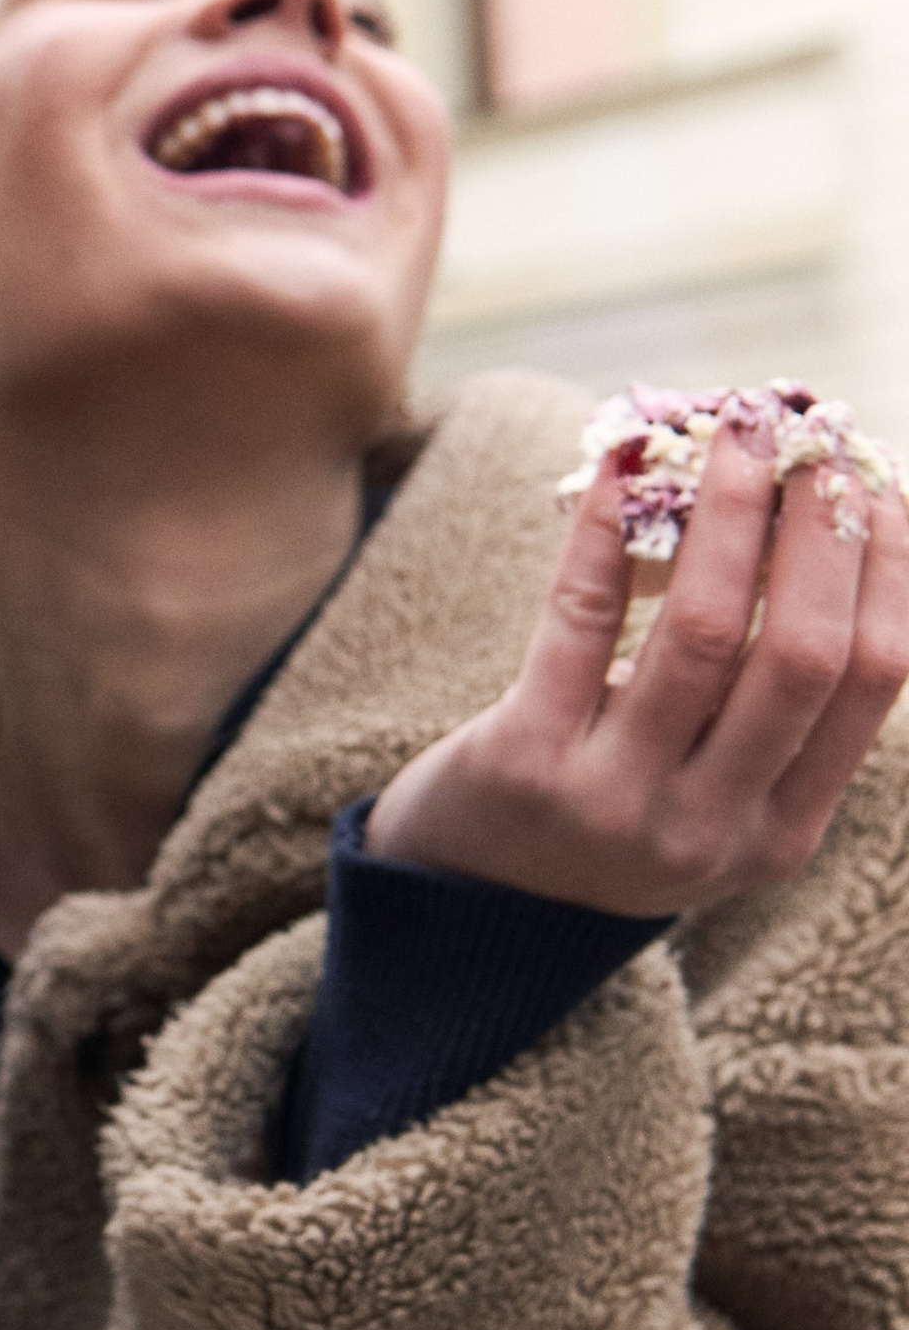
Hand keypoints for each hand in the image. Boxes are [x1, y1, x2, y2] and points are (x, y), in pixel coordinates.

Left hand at [365, 422, 908, 913]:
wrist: (463, 904)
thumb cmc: (608, 810)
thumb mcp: (711, 790)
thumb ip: (767, 699)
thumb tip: (834, 525)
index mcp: (779, 833)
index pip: (872, 681)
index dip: (890, 571)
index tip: (882, 488)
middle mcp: (708, 829)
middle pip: (800, 653)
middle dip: (819, 530)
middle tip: (814, 438)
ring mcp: (613, 801)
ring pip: (700, 632)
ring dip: (726, 511)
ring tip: (735, 425)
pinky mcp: (522, 761)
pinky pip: (581, 618)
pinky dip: (608, 529)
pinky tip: (622, 463)